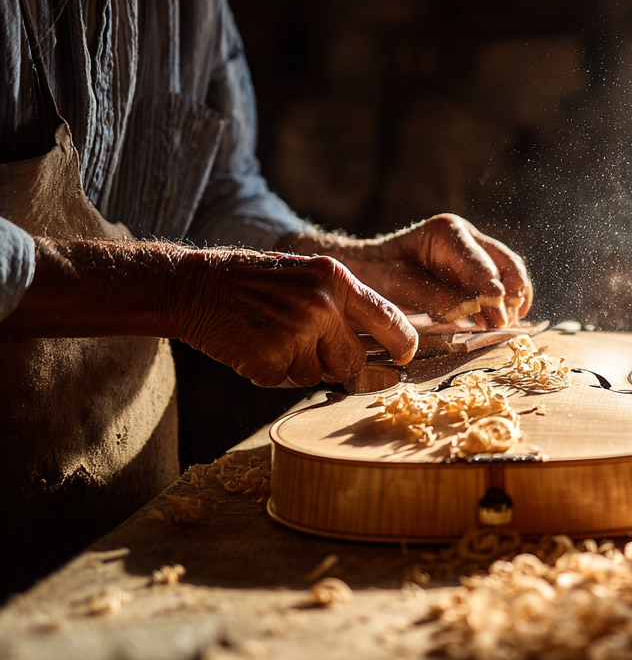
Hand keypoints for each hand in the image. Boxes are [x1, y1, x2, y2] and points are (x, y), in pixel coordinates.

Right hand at [179, 250, 417, 386]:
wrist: (196, 286)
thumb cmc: (256, 284)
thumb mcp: (307, 276)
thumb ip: (343, 304)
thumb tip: (382, 343)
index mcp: (336, 279)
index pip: (388, 318)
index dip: (403, 343)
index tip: (406, 356)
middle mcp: (321, 305)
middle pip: (353, 360)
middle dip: (336, 364)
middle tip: (306, 347)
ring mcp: (296, 332)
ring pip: (317, 375)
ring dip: (296, 366)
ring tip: (272, 336)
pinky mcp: (270, 358)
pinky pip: (284, 382)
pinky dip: (269, 372)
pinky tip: (253, 346)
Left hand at [284, 216, 532, 327]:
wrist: (369, 268)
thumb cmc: (378, 273)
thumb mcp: (399, 285)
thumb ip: (435, 297)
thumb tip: (470, 308)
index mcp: (447, 232)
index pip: (480, 263)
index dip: (491, 288)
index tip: (498, 308)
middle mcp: (468, 237)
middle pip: (506, 263)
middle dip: (509, 294)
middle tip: (504, 323)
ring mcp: (475, 251)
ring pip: (511, 273)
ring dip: (512, 300)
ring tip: (505, 325)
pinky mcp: (477, 269)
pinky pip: (503, 283)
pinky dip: (507, 303)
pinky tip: (501, 322)